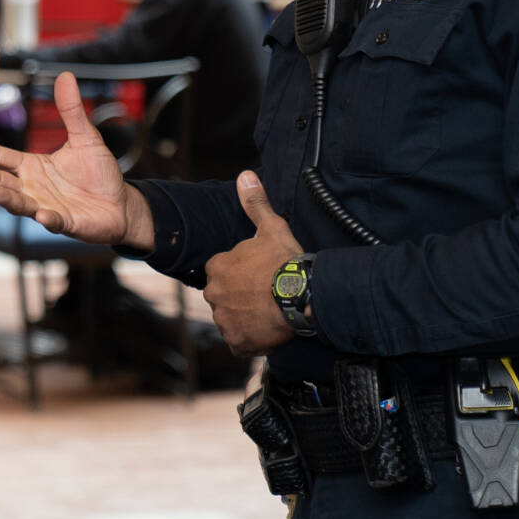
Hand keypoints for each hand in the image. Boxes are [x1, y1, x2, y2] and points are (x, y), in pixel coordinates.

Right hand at [0, 71, 152, 247]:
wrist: (122, 204)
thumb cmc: (99, 174)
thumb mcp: (85, 137)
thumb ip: (71, 110)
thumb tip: (65, 75)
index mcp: (31, 167)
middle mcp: (31, 188)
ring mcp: (45, 207)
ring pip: (19, 203)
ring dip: (5, 198)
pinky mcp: (66, 223)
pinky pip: (54, 222)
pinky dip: (47, 219)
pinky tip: (41, 215)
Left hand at [202, 172, 303, 356]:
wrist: (304, 296)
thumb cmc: (286, 262)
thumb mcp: (271, 228)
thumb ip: (255, 204)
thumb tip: (245, 176)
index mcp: (217, 268)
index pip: (222, 271)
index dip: (241, 274)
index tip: (259, 275)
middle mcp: (214, 294)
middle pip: (225, 296)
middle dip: (241, 296)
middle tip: (266, 294)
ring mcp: (224, 320)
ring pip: (232, 319)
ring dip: (246, 317)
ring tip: (270, 312)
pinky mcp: (237, 341)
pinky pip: (240, 342)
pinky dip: (251, 339)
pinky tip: (268, 330)